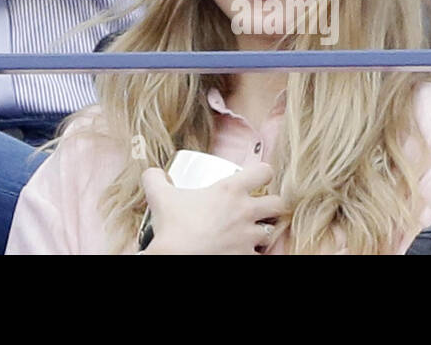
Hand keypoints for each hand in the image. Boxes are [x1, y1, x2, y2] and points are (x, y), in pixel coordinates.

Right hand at [140, 161, 284, 254]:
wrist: (176, 257)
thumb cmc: (172, 227)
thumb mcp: (159, 196)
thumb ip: (155, 178)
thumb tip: (153, 173)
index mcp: (230, 190)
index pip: (264, 171)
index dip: (262, 173)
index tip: (255, 178)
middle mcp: (245, 212)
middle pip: (277, 203)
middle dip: (270, 206)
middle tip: (256, 208)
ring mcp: (249, 238)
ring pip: (271, 231)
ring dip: (262, 231)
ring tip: (250, 232)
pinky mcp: (247, 258)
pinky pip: (261, 255)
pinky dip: (253, 253)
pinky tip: (242, 250)